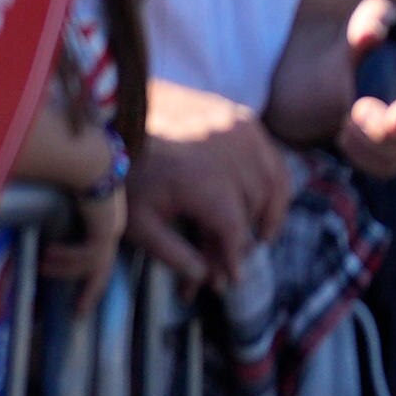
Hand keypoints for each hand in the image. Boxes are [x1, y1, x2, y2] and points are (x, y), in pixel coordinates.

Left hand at [125, 82, 286, 284]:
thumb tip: (205, 278)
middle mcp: (231, 154)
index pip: (232, 229)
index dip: (233, 258)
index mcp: (204, 181)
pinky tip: (268, 205)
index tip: (232, 281)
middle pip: (253, 209)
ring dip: (268, 215)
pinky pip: (273, 159)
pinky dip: (276, 185)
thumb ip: (172, 253)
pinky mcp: (244, 120)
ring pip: (272, 184)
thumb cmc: (128, 172)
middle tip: (232, 264)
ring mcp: (242, 133)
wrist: (120, 115)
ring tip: (262, 239)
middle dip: (244, 241)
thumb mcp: (138, 221)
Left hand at [333, 0, 395, 176]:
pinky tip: (345, 135)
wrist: (347, 67)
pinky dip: (363, 158)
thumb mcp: (369, 19)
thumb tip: (371, 33)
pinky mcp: (393, 155)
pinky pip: (385, 169)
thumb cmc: (367, 41)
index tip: (394, 114)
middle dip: (389, 133)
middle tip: (358, 111)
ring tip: (347, 122)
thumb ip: (373, 18)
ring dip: (372, 145)